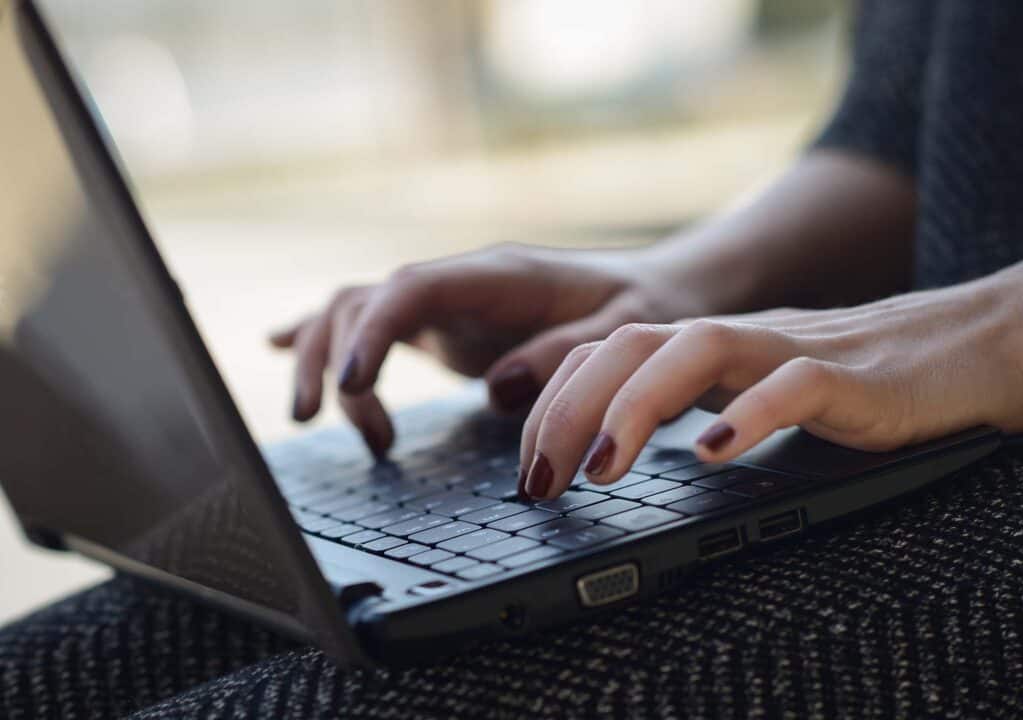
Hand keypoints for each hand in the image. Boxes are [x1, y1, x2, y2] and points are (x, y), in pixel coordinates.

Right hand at [269, 244, 711, 454]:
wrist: (658, 292)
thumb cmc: (646, 309)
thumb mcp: (628, 333)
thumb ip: (565, 355)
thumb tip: (496, 387)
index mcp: (499, 274)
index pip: (411, 288)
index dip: (371, 334)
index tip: (349, 387)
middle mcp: (461, 282)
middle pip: (365, 300)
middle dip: (336, 360)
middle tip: (352, 430)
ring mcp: (449, 303)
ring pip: (356, 310)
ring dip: (323, 358)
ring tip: (315, 419)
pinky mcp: (447, 327)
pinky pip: (372, 322)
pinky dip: (325, 335)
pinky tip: (278, 345)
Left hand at [518, 270, 1022, 498]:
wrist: (966, 343)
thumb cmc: (857, 380)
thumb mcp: (755, 392)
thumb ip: (696, 406)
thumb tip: (612, 449)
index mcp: (709, 347)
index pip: (606, 353)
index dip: (555, 404)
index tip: (532, 470)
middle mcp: (739, 338)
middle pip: (631, 344)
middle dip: (568, 410)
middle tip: (540, 482)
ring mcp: (793, 348)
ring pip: (697, 348)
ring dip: (636, 406)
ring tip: (601, 467)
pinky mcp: (853, 376)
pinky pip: (794, 384)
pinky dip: (748, 416)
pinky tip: (714, 454)